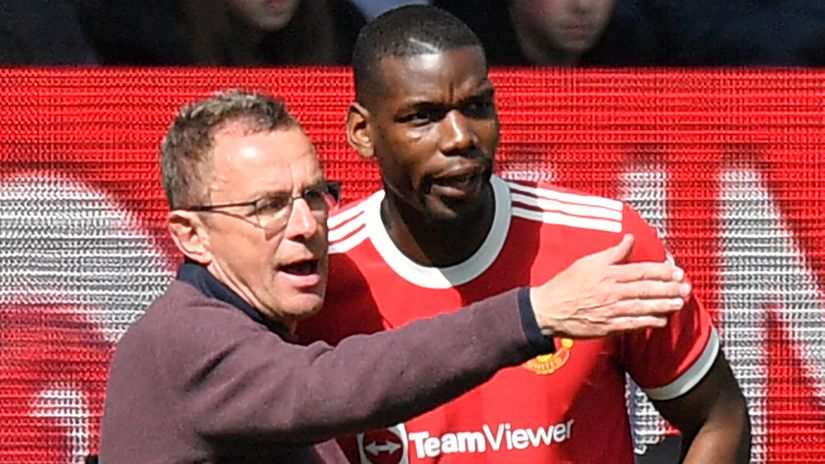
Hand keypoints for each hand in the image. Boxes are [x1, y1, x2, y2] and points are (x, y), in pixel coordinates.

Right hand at [530, 234, 689, 338]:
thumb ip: (612, 253)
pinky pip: (632, 324)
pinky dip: (648, 322)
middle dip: (669, 288)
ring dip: (663, 305)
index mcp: (607, 274)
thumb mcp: (588, 262)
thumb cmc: (566, 284)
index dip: (661, 272)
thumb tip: (629, 239)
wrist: (548, 309)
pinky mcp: (607, 327)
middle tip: (686, 288)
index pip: (640, 271)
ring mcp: (610, 311)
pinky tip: (661, 320)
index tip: (677, 272)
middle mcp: (611, 292)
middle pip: (646, 290)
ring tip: (680, 303)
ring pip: (642, 307)